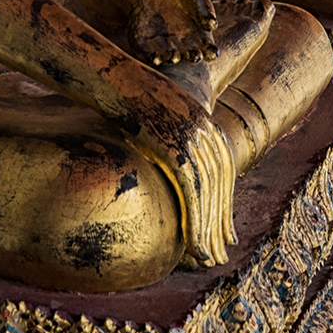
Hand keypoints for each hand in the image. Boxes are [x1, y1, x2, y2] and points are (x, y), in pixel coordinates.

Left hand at [123, 0, 218, 66]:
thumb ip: (205, 8)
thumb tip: (212, 24)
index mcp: (198, 38)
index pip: (207, 48)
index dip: (211, 52)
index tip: (213, 52)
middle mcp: (181, 47)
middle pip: (188, 55)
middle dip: (192, 57)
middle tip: (195, 55)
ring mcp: (162, 47)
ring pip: (168, 56)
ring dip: (171, 58)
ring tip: (174, 56)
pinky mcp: (143, 45)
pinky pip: (147, 54)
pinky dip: (151, 57)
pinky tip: (155, 58)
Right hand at [133, 103, 236, 266]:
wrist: (109, 75)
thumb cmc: (118, 92)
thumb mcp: (148, 112)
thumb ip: (162, 132)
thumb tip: (156, 151)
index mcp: (200, 117)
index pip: (221, 167)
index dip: (223, 199)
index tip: (223, 226)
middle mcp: (203, 127)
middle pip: (221, 183)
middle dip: (221, 219)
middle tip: (223, 249)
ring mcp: (191, 138)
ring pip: (210, 193)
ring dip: (211, 230)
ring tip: (210, 257)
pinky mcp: (175, 149)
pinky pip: (193, 194)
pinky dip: (196, 223)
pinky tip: (196, 247)